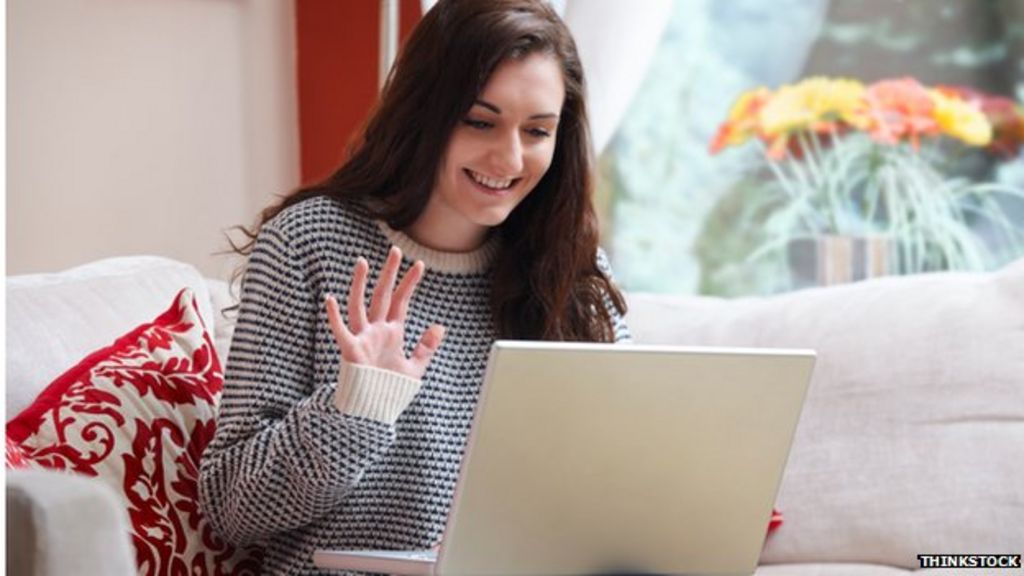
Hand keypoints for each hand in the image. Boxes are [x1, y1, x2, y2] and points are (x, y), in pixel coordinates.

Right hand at [325, 247, 444, 379]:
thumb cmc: (390, 390)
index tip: (419, 265)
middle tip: (395, 251)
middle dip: (389, 274)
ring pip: (360, 305)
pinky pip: (341, 330)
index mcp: (392, 333)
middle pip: (383, 296)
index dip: (409, 283)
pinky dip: (334, 316)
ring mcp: (363, 338)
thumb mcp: (415, 368)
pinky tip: (329, 298)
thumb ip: (426, 347)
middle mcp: (376, 331)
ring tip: (363, 263)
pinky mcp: (351, 351)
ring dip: (361, 285)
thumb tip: (440, 326)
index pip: (401, 302)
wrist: (373, 411)